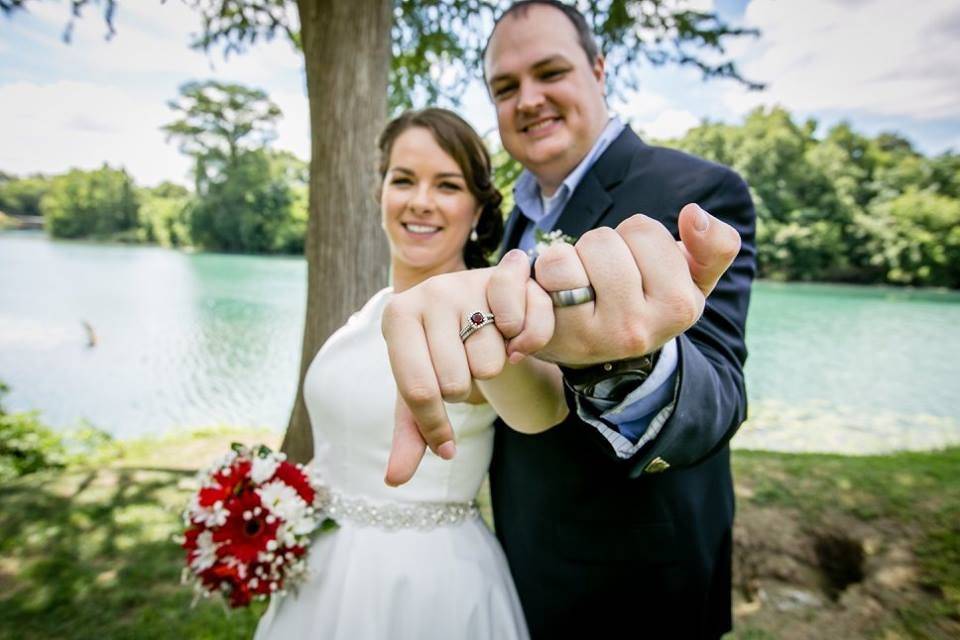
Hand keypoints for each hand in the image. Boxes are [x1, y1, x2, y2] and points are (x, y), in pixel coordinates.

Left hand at [382, 261, 553, 485]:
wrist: (473, 302)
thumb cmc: (439, 352)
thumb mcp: (420, 389)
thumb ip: (411, 433)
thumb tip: (394, 479)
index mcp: (397, 317)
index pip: (417, 390)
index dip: (434, 427)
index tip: (445, 446)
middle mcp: (430, 292)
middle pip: (456, 381)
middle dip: (465, 387)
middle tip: (462, 367)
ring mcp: (470, 281)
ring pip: (492, 362)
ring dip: (495, 365)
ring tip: (484, 346)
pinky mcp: (510, 275)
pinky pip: (524, 327)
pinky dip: (526, 343)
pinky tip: (512, 337)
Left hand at [508, 203, 740, 365]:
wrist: (602, 349)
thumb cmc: (647, 300)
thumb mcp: (692, 278)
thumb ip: (714, 245)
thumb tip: (693, 215)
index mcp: (679, 307)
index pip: (643, 229)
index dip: (634, 237)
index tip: (639, 265)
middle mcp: (636, 329)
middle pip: (601, 241)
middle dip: (597, 248)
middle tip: (603, 277)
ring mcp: (590, 339)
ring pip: (562, 260)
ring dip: (562, 261)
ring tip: (575, 284)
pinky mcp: (550, 341)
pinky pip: (528, 288)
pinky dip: (526, 278)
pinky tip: (544, 292)